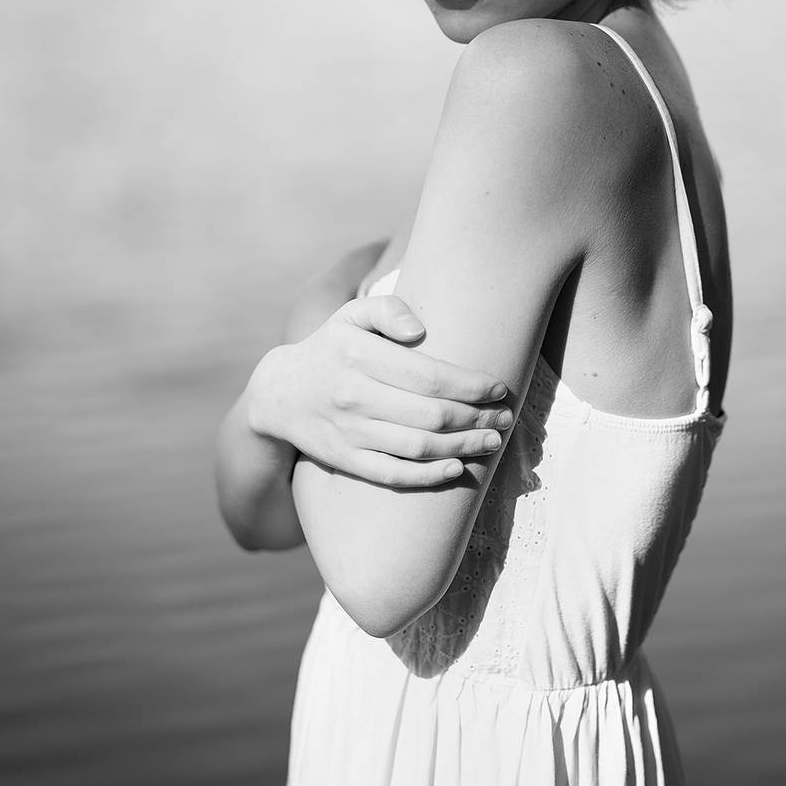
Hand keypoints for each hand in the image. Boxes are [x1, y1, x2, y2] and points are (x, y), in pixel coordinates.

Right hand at [246, 295, 513, 488]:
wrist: (280, 394)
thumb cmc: (331, 347)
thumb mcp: (351, 315)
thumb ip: (386, 309)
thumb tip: (420, 329)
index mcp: (359, 355)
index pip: (428, 376)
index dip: (470, 385)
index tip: (498, 388)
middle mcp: (353, 395)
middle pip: (430, 415)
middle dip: (476, 419)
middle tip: (505, 418)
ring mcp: (349, 432)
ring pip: (418, 447)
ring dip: (463, 447)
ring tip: (492, 442)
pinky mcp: (346, 460)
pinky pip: (394, 475)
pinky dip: (430, 475)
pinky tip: (458, 467)